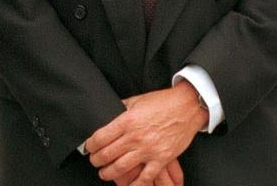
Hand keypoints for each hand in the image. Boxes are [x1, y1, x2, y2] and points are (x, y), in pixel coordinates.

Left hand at [85, 82, 205, 184]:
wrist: (188, 106)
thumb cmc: (163, 102)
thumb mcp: (137, 100)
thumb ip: (122, 108)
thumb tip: (108, 113)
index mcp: (127, 120)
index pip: (100, 137)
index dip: (90, 146)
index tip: (89, 148)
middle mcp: (135, 136)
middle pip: (107, 154)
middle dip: (96, 160)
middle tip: (94, 161)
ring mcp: (148, 149)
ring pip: (121, 167)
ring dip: (108, 173)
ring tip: (105, 173)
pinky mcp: (161, 158)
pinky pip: (145, 177)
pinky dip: (134, 184)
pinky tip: (127, 185)